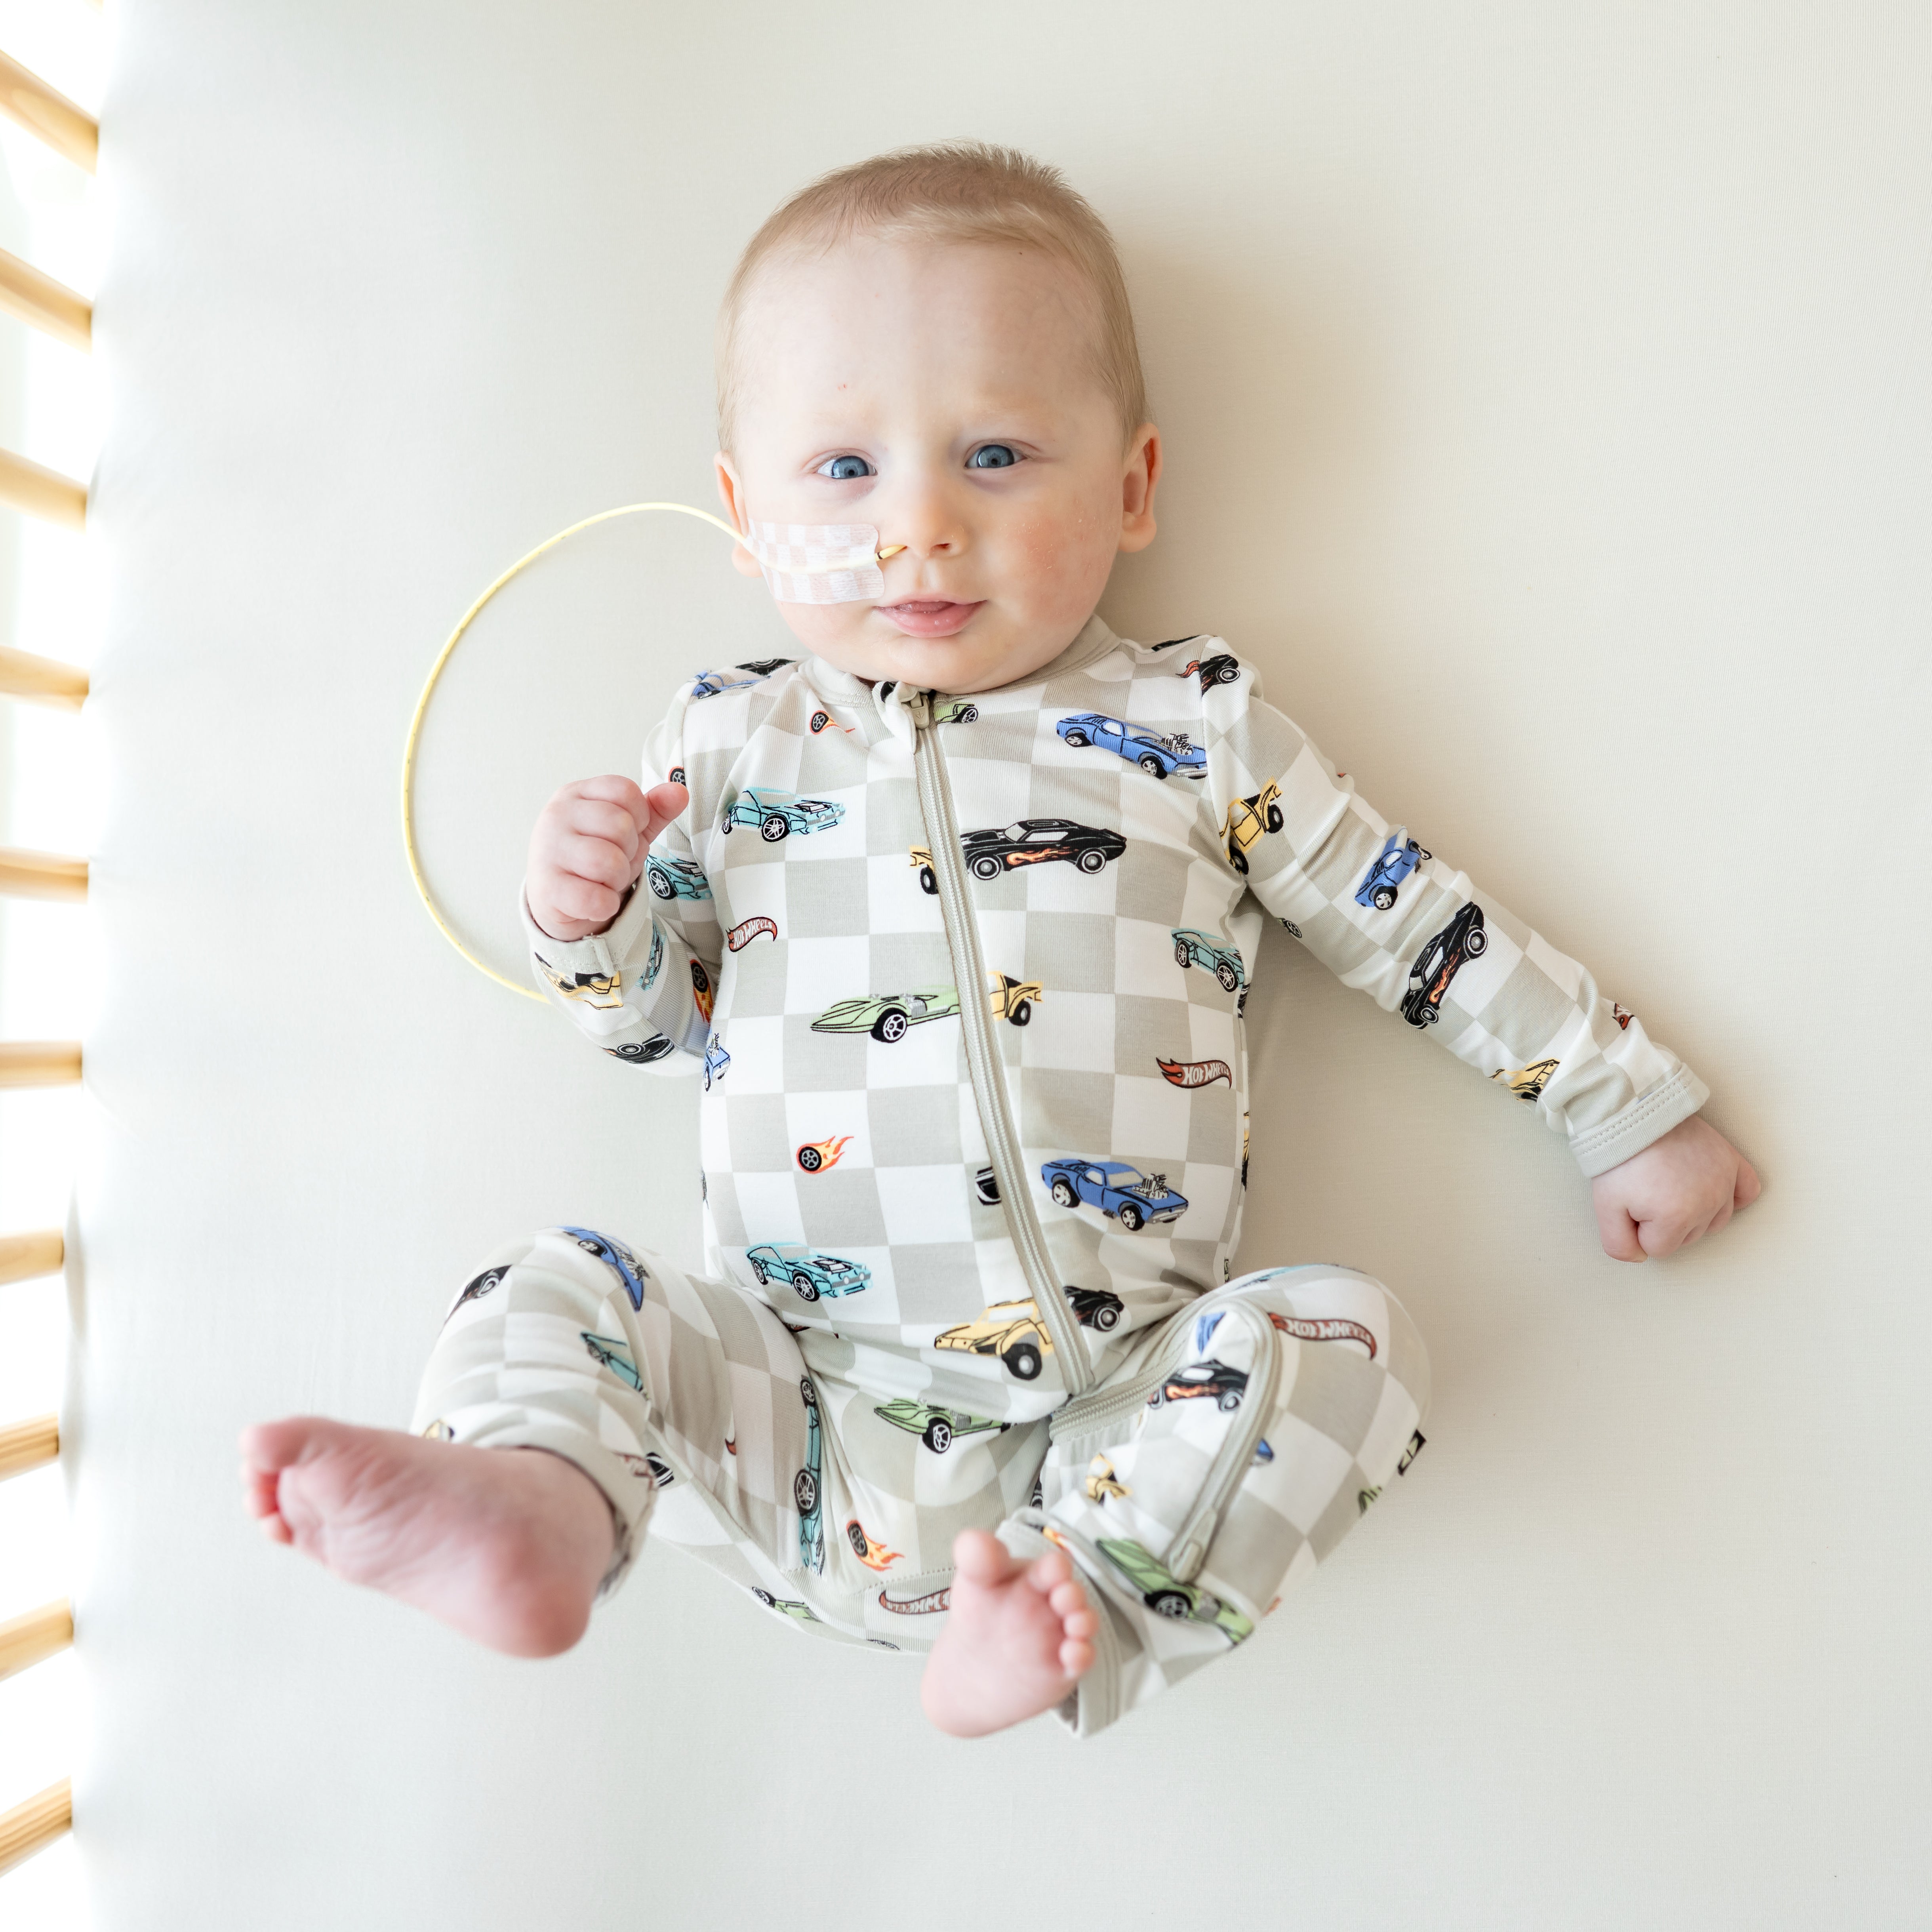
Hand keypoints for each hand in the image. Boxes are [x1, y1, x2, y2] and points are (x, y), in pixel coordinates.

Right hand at [526, 775, 687, 940]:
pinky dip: (605, 905)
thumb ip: (654, 809)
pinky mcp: (547, 888)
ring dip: (617, 879)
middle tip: (612, 862)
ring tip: (602, 880)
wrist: (558, 900)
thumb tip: (680, 791)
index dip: (639, 818)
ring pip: (608, 862)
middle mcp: (556, 815)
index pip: (626, 791)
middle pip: (620, 826)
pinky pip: (594, 898)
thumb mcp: (628, 829)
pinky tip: (594, 901)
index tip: (624, 834)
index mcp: (576, 794)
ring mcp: (547, 850)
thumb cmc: (595, 856)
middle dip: (628, 852)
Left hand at [1590, 1114, 1760, 1261]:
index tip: (1629, 1202)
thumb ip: (1618, 1245)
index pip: (1658, 1248)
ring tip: (1668, 1184)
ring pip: (1713, 1220)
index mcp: (1676, 1217)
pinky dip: (1735, 1195)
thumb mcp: (1605, 1206)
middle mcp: (1709, 1202)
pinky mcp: (1731, 1160)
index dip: (1638, 1228)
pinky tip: (1715, 1193)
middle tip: (1645, 1190)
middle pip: (1687, 1236)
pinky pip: (1748, 1191)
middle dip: (1663, 1221)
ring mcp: (1723, 1180)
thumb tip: (1640, 1257)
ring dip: (1693, 1211)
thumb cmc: (1619, 1158)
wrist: (1632, 1111)